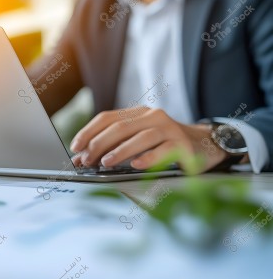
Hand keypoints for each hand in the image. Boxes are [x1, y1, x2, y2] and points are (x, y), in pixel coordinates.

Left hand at [69, 107, 227, 172]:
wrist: (203, 145)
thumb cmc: (163, 144)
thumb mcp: (136, 141)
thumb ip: (112, 146)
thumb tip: (82, 158)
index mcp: (137, 113)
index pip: (107, 117)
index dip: (89, 131)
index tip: (75, 147)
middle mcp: (152, 116)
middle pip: (120, 127)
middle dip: (99, 144)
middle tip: (87, 159)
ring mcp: (169, 129)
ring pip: (141, 137)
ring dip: (120, 150)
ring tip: (105, 162)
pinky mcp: (183, 144)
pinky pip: (164, 150)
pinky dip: (149, 158)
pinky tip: (136, 165)